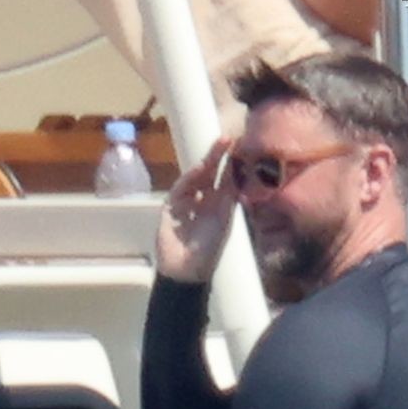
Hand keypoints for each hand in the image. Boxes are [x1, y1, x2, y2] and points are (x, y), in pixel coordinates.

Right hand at [155, 137, 237, 284]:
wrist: (186, 269)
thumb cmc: (208, 249)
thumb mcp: (223, 220)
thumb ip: (228, 197)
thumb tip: (237, 174)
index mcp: (217, 204)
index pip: (223, 179)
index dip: (229, 164)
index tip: (238, 147)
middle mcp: (201, 200)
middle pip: (209, 174)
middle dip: (217, 157)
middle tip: (226, 139)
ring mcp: (185, 203)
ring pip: (194, 178)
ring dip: (204, 164)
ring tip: (216, 149)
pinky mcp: (170, 208)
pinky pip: (180, 189)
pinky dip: (188, 179)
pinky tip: (199, 169)